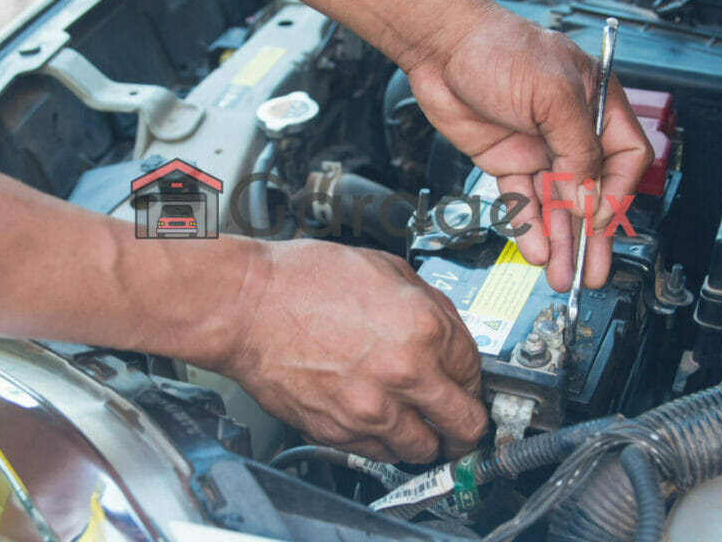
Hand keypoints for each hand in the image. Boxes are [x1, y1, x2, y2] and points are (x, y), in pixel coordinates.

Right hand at [219, 240, 486, 463]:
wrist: (247, 306)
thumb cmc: (303, 280)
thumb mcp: (385, 269)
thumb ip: (428, 304)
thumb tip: (448, 332)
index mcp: (424, 328)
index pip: (474, 370)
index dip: (472, 376)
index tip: (467, 382)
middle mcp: (404, 374)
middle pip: (464, 423)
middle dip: (468, 425)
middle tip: (465, 423)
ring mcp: (371, 409)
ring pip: (423, 449)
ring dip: (427, 438)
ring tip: (420, 425)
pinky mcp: (338, 431)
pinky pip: (379, 453)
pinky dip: (385, 442)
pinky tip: (380, 421)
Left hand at [406, 3, 652, 290]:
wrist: (441, 47)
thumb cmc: (499, 48)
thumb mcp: (553, 94)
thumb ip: (576, 149)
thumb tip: (587, 198)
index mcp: (596, 104)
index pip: (624, 157)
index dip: (617, 192)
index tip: (600, 219)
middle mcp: (570, 129)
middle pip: (591, 190)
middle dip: (593, 234)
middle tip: (593, 270)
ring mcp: (538, 147)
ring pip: (556, 203)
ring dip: (561, 240)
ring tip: (565, 274)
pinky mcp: (506, 160)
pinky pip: (523, 200)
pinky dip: (531, 227)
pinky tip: (538, 251)